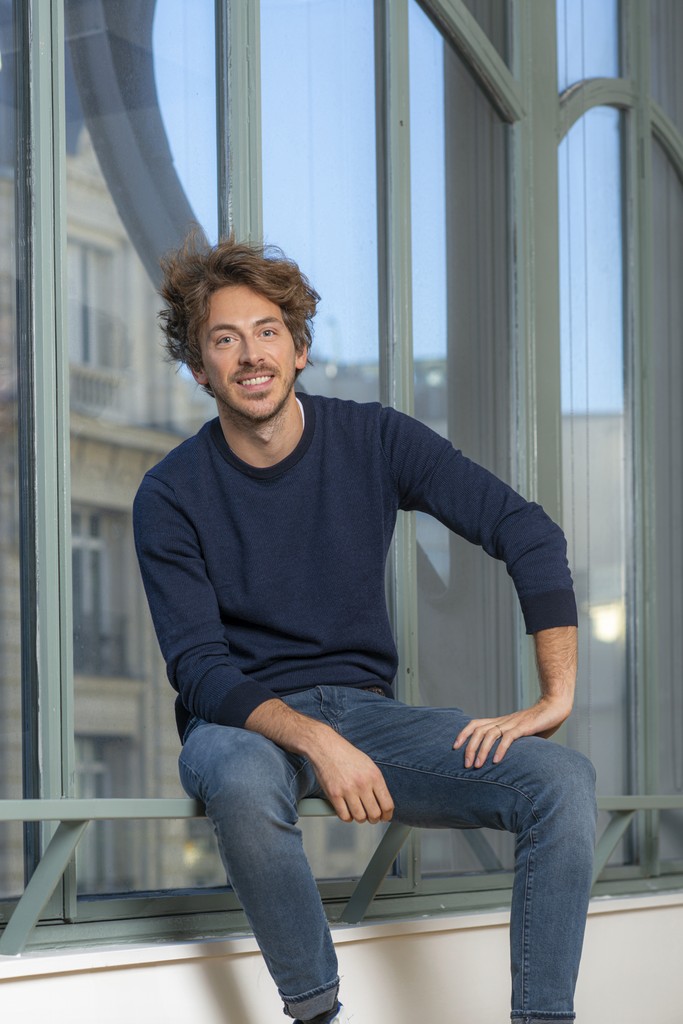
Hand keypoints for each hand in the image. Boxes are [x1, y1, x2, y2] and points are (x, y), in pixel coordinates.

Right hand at [308, 729, 394, 824]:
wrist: (326, 747)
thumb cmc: (346, 755)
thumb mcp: (369, 765)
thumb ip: (376, 783)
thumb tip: (382, 801)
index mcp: (374, 776)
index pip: (387, 804)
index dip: (387, 815)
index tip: (384, 817)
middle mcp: (362, 784)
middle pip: (374, 814)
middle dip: (374, 819)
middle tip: (370, 816)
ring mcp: (348, 790)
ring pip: (360, 817)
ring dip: (360, 818)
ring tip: (358, 812)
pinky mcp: (334, 794)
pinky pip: (344, 816)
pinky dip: (347, 817)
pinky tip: (347, 811)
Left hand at [452, 696, 571, 768]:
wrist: (555, 706)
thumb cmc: (539, 723)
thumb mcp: (521, 734)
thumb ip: (512, 744)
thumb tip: (505, 761)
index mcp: (500, 722)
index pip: (476, 724)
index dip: (463, 734)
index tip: (455, 747)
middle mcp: (503, 721)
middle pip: (479, 731)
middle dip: (469, 747)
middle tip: (466, 764)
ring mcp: (513, 723)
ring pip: (490, 734)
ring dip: (482, 750)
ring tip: (477, 766)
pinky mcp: (525, 727)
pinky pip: (509, 737)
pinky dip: (501, 749)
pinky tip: (497, 761)